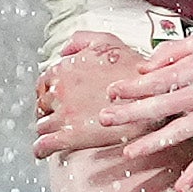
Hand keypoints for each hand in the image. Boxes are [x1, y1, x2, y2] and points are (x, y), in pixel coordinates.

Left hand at [32, 32, 148, 159]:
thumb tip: (63, 51)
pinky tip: (43, 151)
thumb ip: (81, 40)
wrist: (152, 98)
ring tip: (55, 131)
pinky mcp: (70, 136)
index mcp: (65, 69)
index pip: (44, 82)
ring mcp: (63, 114)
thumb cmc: (133, 70)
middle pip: (42, 103)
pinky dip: (40, 149)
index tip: (58, 97)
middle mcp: (60, 90)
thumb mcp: (108, 42)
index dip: (51, 90)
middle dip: (48, 109)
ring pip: (41, 124)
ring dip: (46, 128)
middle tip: (59, 114)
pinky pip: (43, 145)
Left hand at [95, 34, 192, 191]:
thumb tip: (143, 70)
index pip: (155, 80)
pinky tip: (180, 188)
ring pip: (179, 132)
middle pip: (160, 106)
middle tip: (104, 120)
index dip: (131, 88)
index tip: (111, 93)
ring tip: (128, 153)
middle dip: (129, 114)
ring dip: (153, 143)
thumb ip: (169, 52)